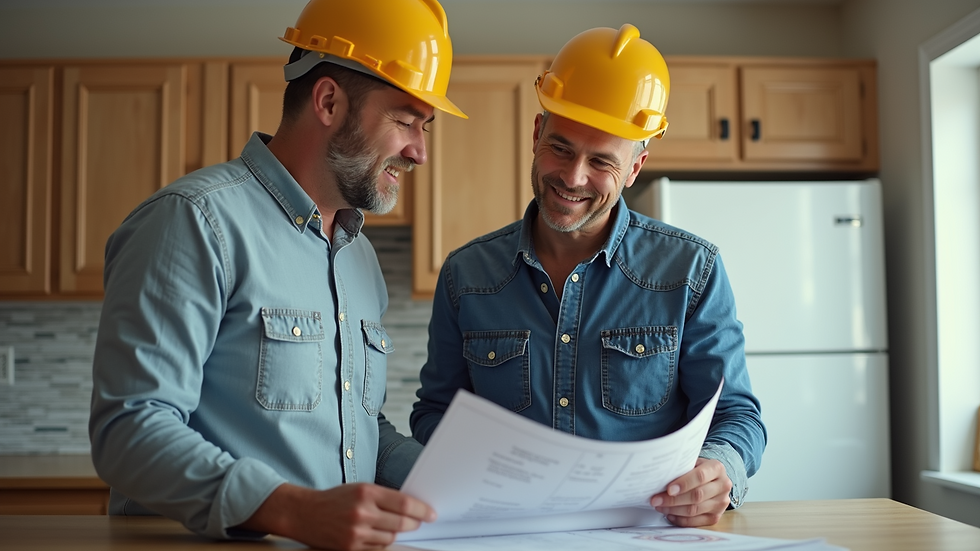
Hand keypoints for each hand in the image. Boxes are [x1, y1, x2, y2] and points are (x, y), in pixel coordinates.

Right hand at [241, 482, 435, 549]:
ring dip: (396, 534)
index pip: (403, 502)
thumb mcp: (359, 489)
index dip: (421, 510)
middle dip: (413, 524)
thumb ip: (383, 497)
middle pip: (400, 523)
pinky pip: (377, 548)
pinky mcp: (350, 547)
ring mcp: (356, 532)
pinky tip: (378, 535)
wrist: (304, 513)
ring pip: (390, 538)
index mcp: (366, 492)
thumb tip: (409, 507)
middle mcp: (362, 512)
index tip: (430, 513)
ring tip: (391, 527)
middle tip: (418, 522)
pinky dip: (381, 543)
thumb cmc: (334, 499)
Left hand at [649, 457, 731, 526]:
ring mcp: (721, 503)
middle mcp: (723, 486)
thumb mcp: (693, 463)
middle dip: (673, 499)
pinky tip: (670, 514)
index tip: (668, 489)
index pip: (700, 476)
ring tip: (659, 506)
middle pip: (697, 496)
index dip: (683, 484)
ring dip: (674, 510)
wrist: (713, 480)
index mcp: (716, 468)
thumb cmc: (698, 470)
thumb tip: (660, 477)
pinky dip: (680, 520)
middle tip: (656, 499)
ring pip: (695, 510)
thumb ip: (682, 468)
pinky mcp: (716, 516)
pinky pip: (696, 522)